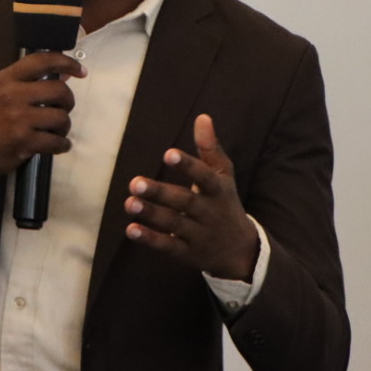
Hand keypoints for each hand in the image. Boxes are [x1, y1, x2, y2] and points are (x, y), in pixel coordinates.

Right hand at [0, 52, 84, 186]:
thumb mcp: (1, 91)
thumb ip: (29, 81)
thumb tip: (65, 73)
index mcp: (6, 78)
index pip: (43, 60)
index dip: (67, 63)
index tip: (81, 71)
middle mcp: (13, 95)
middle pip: (60, 91)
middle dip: (68, 101)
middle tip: (63, 108)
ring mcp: (18, 119)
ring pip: (61, 118)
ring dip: (64, 126)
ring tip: (58, 130)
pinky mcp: (24, 142)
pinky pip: (56, 142)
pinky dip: (62, 144)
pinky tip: (58, 145)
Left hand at [124, 114, 258, 280]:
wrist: (241, 252)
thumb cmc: (225, 204)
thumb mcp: (223, 176)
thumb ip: (210, 148)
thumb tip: (202, 117)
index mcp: (219, 190)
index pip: (205, 176)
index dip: (188, 165)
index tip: (168, 153)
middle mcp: (210, 213)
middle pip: (185, 202)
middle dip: (160, 193)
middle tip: (134, 183)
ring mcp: (199, 235)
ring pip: (174, 224)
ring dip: (151, 214)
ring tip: (129, 202)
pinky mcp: (187, 253)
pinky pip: (168, 246)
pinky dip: (150, 239)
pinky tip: (131, 229)